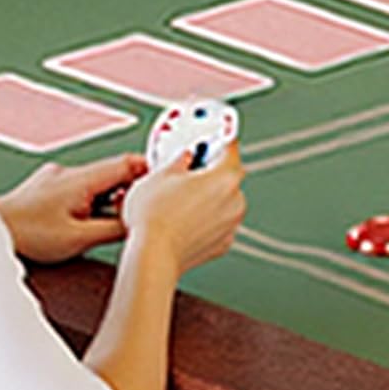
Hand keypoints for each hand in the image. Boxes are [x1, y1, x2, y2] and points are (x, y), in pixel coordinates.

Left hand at [0, 152, 146, 263]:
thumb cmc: (27, 234)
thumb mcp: (78, 239)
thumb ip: (113, 229)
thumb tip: (138, 224)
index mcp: (81, 179)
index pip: (128, 163)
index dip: (150, 173)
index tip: (162, 186)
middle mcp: (69, 172)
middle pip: (114, 172)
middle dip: (129, 191)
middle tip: (136, 213)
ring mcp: (56, 177)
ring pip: (97, 182)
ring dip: (107, 200)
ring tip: (104, 224)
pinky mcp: (47, 186)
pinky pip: (79, 188)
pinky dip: (90, 202)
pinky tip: (82, 222)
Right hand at [121, 143, 244, 276]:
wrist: (153, 256)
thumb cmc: (155, 219)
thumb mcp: (159, 174)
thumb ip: (179, 160)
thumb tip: (184, 157)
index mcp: (224, 177)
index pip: (230, 146)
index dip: (219, 136)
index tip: (216, 132)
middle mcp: (235, 201)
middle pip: (228, 175)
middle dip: (209, 170)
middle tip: (186, 169)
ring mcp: (230, 225)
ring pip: (223, 201)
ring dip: (208, 197)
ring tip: (179, 198)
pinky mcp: (222, 244)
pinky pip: (217, 223)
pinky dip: (205, 219)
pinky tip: (182, 218)